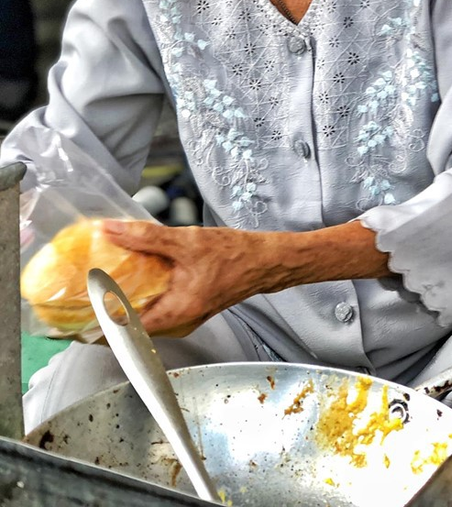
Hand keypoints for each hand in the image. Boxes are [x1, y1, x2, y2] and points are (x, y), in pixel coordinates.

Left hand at [102, 218, 388, 337]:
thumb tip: (109, 230)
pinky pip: (155, 310)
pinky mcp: (189, 308)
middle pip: (129, 330)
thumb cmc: (236, 255)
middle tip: (77, 301)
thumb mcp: (186, 242)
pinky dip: (139, 299)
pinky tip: (131, 279)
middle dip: (101, 316)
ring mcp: (184, 318)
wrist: (268, 260)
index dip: (95, 326)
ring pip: (142, 320)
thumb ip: (145, 237)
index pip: (124, 331)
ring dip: (120, 307)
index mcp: (176, 314)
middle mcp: (178, 323)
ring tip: (97, 289)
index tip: (72, 316)